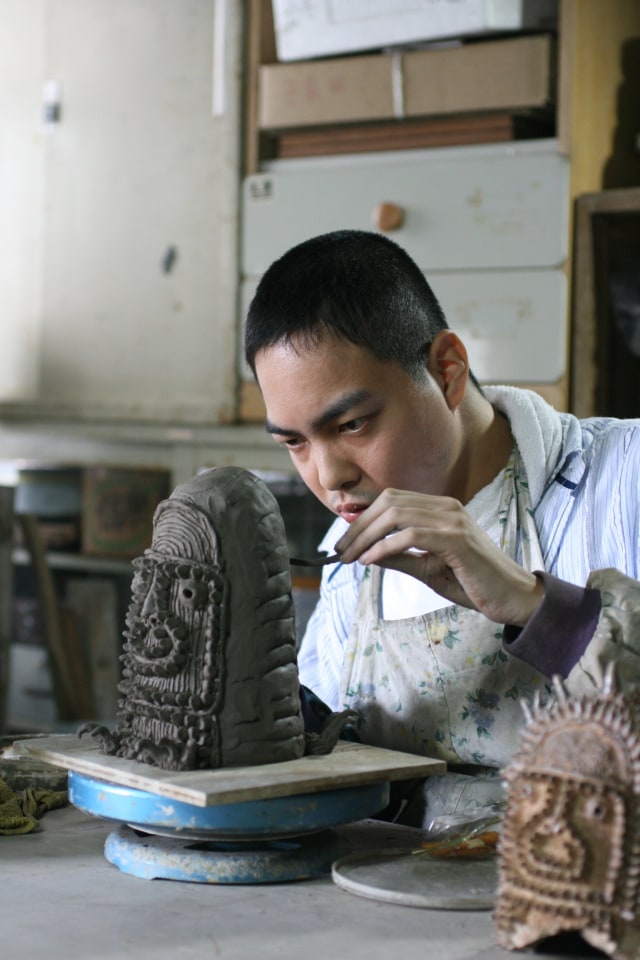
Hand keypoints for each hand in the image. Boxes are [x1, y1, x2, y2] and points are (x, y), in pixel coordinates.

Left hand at [334, 488, 543, 627]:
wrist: (511, 598)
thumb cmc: (473, 583)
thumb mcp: (427, 568)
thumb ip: (400, 556)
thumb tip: (366, 552)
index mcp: (440, 508)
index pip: (391, 500)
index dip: (363, 517)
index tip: (345, 541)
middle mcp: (446, 507)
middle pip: (389, 502)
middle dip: (359, 527)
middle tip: (341, 552)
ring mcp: (453, 520)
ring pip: (396, 514)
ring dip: (367, 536)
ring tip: (351, 558)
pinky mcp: (458, 539)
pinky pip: (411, 534)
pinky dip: (385, 546)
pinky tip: (371, 561)